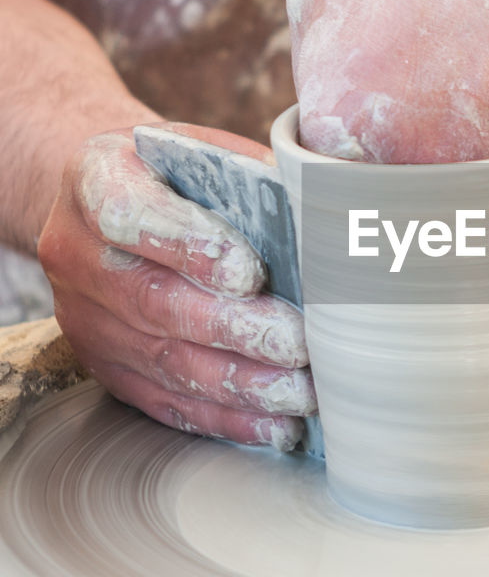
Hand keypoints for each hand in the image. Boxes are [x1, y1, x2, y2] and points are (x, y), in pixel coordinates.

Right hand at [38, 125, 315, 448]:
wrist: (104, 207)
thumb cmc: (174, 175)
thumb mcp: (201, 152)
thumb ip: (247, 179)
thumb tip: (324, 214)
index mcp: (95, 178)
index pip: (131, 215)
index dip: (189, 246)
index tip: (248, 271)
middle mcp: (76, 252)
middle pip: (154, 301)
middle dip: (232, 329)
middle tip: (296, 344)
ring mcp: (86, 318)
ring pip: (163, 359)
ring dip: (238, 383)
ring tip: (298, 393)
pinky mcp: (106, 366)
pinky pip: (165, 400)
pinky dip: (225, 417)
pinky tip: (273, 424)